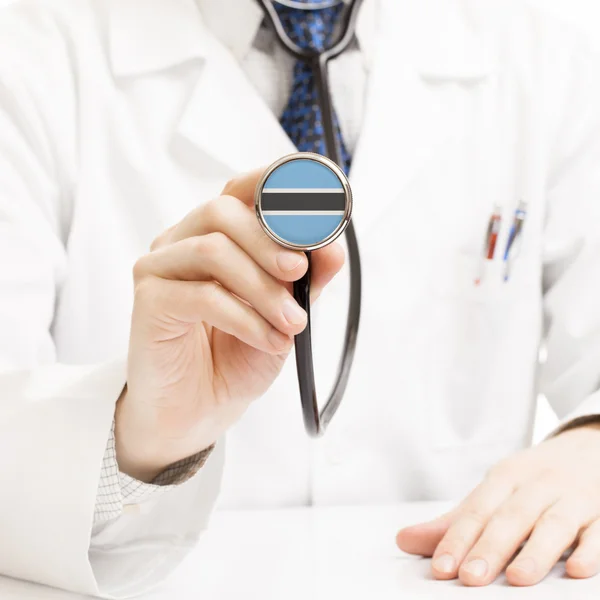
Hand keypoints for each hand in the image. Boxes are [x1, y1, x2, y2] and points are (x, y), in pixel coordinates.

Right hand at [116, 169, 343, 480]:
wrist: (199, 409)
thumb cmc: (237, 355)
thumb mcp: (285, 313)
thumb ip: (306, 279)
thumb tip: (332, 247)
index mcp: (215, 235)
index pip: (240, 190)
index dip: (274, 184)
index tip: (315, 202)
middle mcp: (183, 241)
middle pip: (222, 211)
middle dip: (270, 242)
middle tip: (299, 273)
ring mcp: (160, 268)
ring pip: (213, 250)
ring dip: (263, 289)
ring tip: (292, 323)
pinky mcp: (149, 301)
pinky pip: (202, 296)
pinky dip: (245, 318)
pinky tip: (268, 340)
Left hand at [396, 424, 599, 585]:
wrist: (588, 447)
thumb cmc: (533, 478)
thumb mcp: (494, 491)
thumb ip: (454, 521)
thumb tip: (404, 540)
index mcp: (505, 478)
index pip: (477, 510)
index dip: (457, 538)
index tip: (441, 567)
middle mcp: (536, 485)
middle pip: (511, 517)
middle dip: (490, 547)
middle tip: (470, 577)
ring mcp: (572, 497)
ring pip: (554, 524)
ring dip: (536, 551)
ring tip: (518, 579)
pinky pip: (598, 531)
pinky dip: (590, 549)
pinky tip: (578, 569)